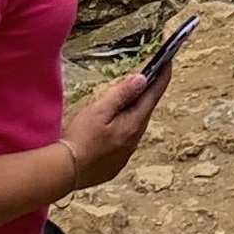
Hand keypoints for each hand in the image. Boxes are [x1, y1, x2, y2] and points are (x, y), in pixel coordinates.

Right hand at [63, 64, 167, 189]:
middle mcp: (134, 141)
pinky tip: (111, 126)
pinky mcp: (115, 164)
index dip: (162, 77)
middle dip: (146, 93)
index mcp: (133, 125)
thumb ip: (122, 95)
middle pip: (145, 111)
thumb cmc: (80, 138)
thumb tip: (142, 79)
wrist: (65, 171)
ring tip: (126, 99)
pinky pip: (125, 141)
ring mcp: (125, 154)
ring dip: (133, 112)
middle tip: (147, 75)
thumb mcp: (99, 110)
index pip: (153, 96)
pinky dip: (122, 128)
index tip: (169, 61)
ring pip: (134, 126)